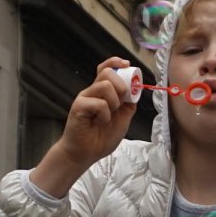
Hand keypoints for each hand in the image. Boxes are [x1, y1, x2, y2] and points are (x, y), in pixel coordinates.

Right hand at [30, 59, 139, 196]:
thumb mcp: (123, 120)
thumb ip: (128, 105)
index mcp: (102, 92)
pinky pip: (99, 103)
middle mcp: (92, 91)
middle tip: (119, 105)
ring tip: (108, 116)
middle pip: (107, 73)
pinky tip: (99, 123)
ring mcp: (85, 97)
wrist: (86, 153)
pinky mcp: (79, 106)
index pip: (106, 68)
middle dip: (121, 86)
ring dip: (113, 102)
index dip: (116, 63)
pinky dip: (105, 115)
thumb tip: (136, 91)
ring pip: (105, 86)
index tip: (127, 65)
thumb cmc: (101, 138)